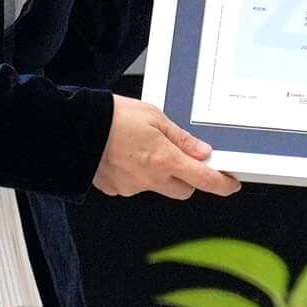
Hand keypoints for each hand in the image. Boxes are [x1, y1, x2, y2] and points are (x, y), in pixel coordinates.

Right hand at [97, 97, 237, 199]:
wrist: (76, 128)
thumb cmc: (113, 117)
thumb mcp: (155, 117)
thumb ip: (181, 138)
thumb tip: (202, 151)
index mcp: (165, 159)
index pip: (204, 179)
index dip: (222, 184)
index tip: (230, 184)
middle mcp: (150, 179)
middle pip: (183, 189)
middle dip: (187, 177)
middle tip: (179, 157)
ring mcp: (132, 187)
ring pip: (158, 187)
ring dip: (158, 174)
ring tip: (141, 148)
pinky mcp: (115, 189)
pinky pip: (134, 186)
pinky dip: (135, 174)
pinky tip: (125, 156)